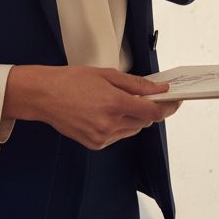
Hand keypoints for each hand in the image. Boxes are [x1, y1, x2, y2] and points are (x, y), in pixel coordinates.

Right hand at [2, 65, 181, 149]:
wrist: (44, 95)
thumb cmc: (71, 80)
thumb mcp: (107, 74)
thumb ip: (136, 84)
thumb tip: (158, 89)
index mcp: (115, 103)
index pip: (152, 113)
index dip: (167, 107)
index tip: (174, 100)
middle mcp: (110, 124)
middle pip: (144, 122)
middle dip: (147, 109)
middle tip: (143, 95)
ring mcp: (102, 137)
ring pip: (132, 130)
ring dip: (133, 118)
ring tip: (116, 101)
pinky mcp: (95, 144)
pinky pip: (117, 136)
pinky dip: (119, 125)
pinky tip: (105, 112)